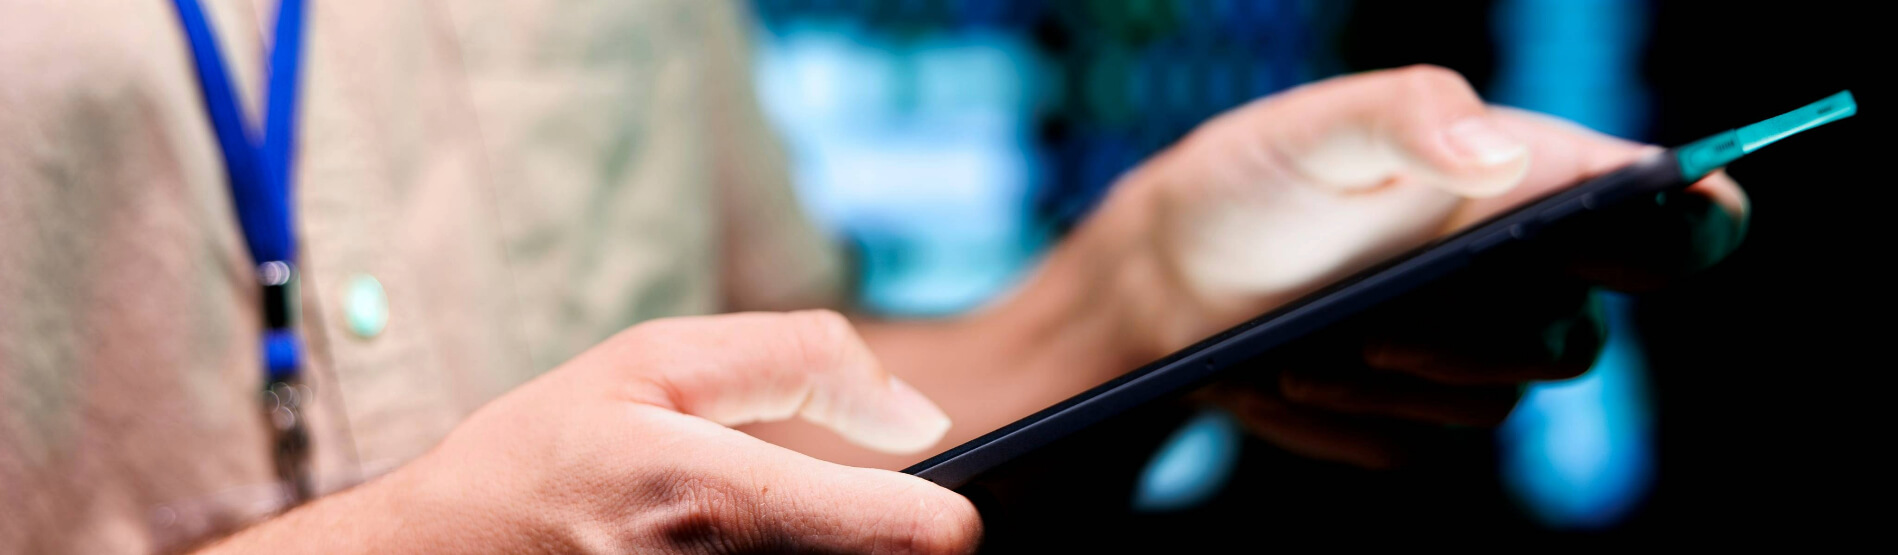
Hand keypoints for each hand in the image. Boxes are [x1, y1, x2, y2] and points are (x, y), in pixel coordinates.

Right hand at [206, 311, 979, 553]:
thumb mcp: (655, 362)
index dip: (941, 517)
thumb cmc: (541, 458)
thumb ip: (802, 364)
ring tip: (742, 539)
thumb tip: (919, 418)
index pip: (915, 538)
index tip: (931, 508)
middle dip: (874, 546)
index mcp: (716, 501)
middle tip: (831, 516)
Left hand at [1083, 66, 1746, 466]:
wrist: (1164, 274)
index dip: (1696, 224)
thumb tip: (1499, 153)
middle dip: (1476, 341)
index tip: (1664, 230)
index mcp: (1530, 185)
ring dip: (1395, 383)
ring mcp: (1472, 351)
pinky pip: (1411, 444)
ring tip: (1307, 348)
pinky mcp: (1413, 412)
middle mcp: (1520, 274)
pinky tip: (1287, 376)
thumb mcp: (1315, 128)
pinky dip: (1347, 417)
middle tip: (1379, 326)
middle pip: (1575, 343)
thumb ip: (1407, 117)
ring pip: (1489, 404)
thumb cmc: (1252, 181)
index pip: (1672, 213)